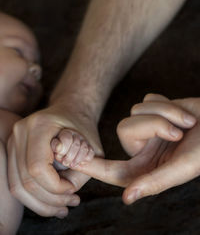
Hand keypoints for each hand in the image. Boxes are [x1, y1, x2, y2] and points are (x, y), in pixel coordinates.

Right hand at [7, 103, 102, 217]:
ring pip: (17, 185)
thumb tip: (66, 191)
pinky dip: (33, 197)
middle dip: (49, 199)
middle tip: (71, 203)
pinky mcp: (12, 150)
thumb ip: (81, 171)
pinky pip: (16, 181)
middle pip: (25, 180)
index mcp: (40, 125)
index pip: (38, 167)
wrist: (70, 110)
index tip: (73, 190)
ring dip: (41, 203)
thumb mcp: (91, 147)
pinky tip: (51, 203)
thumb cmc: (82, 128)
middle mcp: (20, 131)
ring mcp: (12, 140)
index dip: (55, 186)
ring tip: (62, 208)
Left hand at [73, 94, 199, 204]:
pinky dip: (165, 102)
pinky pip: (146, 100)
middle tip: (179, 130)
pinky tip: (181, 111)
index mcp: (147, 167)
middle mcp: (144, 148)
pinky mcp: (153, 110)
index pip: (113, 169)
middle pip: (124, 129)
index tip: (70, 161)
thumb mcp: (183, 167)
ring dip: (164, 112)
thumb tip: (126, 198)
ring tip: (186, 121)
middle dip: (152, 124)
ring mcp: (148, 127)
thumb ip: (154, 182)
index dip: (92, 166)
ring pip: (135, 111)